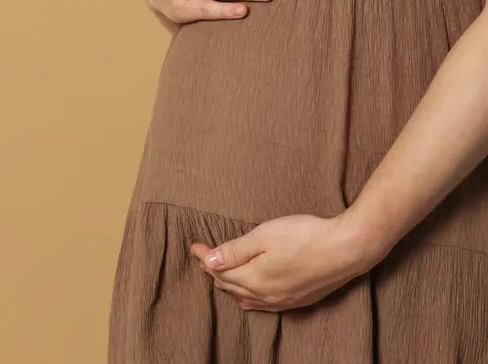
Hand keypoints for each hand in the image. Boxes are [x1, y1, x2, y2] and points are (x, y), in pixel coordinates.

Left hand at [188, 212, 377, 311]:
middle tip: (203, 256)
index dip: (204, 257)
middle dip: (214, 271)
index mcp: (254, 280)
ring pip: (246, 298)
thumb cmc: (304, 236)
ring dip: (231, 285)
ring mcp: (283, 300)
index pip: (219, 271)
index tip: (194, 245)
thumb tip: (209, 260)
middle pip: (230, 286)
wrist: (347, 249)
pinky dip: (250, 297)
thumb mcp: (263, 236)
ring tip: (220, 273)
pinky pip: (264, 304)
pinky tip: (248, 295)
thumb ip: (235, 250)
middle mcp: (266, 296)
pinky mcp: (298, 300)